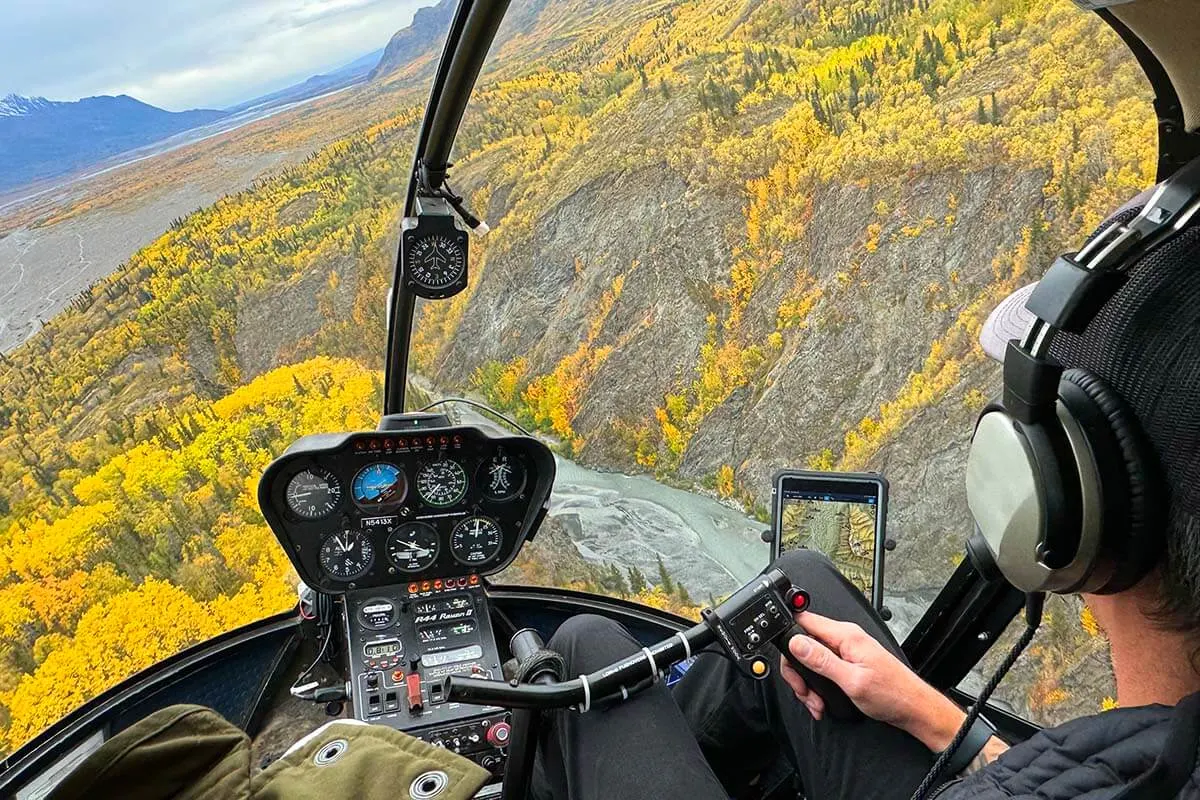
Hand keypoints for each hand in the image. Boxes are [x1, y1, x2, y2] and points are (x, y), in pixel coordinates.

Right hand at [779, 611, 964, 749]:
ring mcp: (846, 650)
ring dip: (808, 682)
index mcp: (845, 635)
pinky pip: (822, 667)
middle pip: (803, 643)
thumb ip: (822, 660)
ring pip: (810, 659)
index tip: (789, 662)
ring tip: (815, 702)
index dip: (789, 637)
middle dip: (798, 671)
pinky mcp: (848, 662)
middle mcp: (845, 638)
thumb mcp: (851, 680)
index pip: (804, 621)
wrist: (913, 708)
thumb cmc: (891, 694)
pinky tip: (821, 701)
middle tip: (804, 692)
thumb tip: (796, 642)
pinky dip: (818, 685)